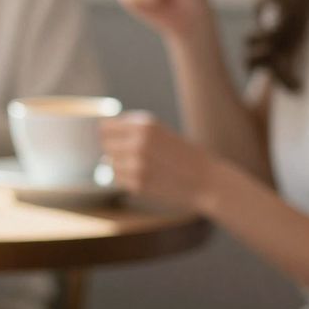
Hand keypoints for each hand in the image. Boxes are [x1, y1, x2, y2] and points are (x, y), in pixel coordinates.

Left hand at [100, 111, 224, 210]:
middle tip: (132, 157)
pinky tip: (146, 178)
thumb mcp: (161, 132)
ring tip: (143, 168)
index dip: (108, 135)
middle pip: (104, 145)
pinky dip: (126, 180)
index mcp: (145, 124)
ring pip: (109, 164)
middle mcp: (138, 141)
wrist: (208, 182)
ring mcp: (136, 163)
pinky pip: (118, 180)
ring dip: (120, 166)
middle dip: (113, 151)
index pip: (104, 127)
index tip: (113, 140)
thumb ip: (133, 130)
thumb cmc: (184, 156)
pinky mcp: (138, 183)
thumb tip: (100, 132)